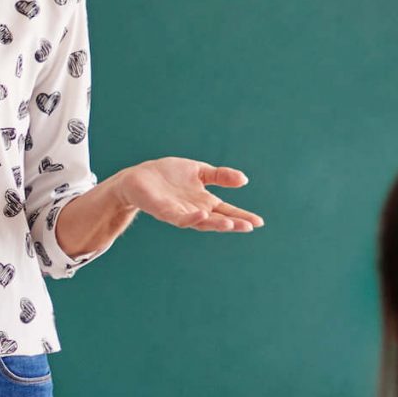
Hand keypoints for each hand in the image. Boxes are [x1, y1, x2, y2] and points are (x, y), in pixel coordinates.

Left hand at [110, 158, 261, 232]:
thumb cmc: (168, 175)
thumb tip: (244, 180)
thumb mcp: (199, 171)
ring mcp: (180, 212)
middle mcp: (195, 210)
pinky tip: (202, 214)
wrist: (139, 177)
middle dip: (233, 223)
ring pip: (200, 222)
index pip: (227, 211)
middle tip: (249, 226)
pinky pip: (179, 218)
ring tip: (230, 224)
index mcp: (204, 201)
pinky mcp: (164, 211)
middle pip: (217, 220)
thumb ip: (220, 176)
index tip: (259, 222)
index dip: (242, 216)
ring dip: (215, 224)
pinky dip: (191, 217)